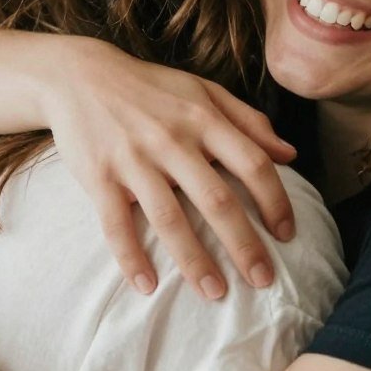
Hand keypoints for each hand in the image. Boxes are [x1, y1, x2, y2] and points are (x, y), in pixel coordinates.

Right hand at [46, 38, 297, 299]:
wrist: (80, 76)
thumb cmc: (151, 87)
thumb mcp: (204, 92)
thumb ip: (248, 120)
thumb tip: (289, 154)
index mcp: (204, 119)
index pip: (252, 165)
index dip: (275, 202)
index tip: (286, 234)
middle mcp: (172, 140)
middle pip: (217, 199)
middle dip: (244, 245)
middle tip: (263, 280)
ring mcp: (134, 160)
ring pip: (170, 219)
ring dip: (194, 261)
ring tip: (216, 293)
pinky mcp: (99, 176)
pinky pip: (116, 224)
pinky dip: (131, 257)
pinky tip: (147, 286)